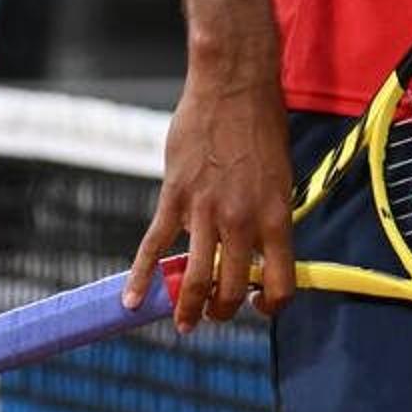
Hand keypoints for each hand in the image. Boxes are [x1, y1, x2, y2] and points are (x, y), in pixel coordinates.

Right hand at [130, 59, 293, 327]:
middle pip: (231, 287)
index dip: (271, 304)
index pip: (279, 281)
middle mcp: (243, 221)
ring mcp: (206, 211)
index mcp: (276, 217)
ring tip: (183, 324)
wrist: (234, 88)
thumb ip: (268, 215)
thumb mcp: (280, 177)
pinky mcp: (174, 197)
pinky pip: (154, 245)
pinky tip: (131, 300)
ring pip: (193, 277)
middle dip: (223, 309)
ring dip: (187, 308)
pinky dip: (140, 276)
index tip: (260, 306)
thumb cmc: (262, 128)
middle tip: (214, 315)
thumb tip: (257, 247)